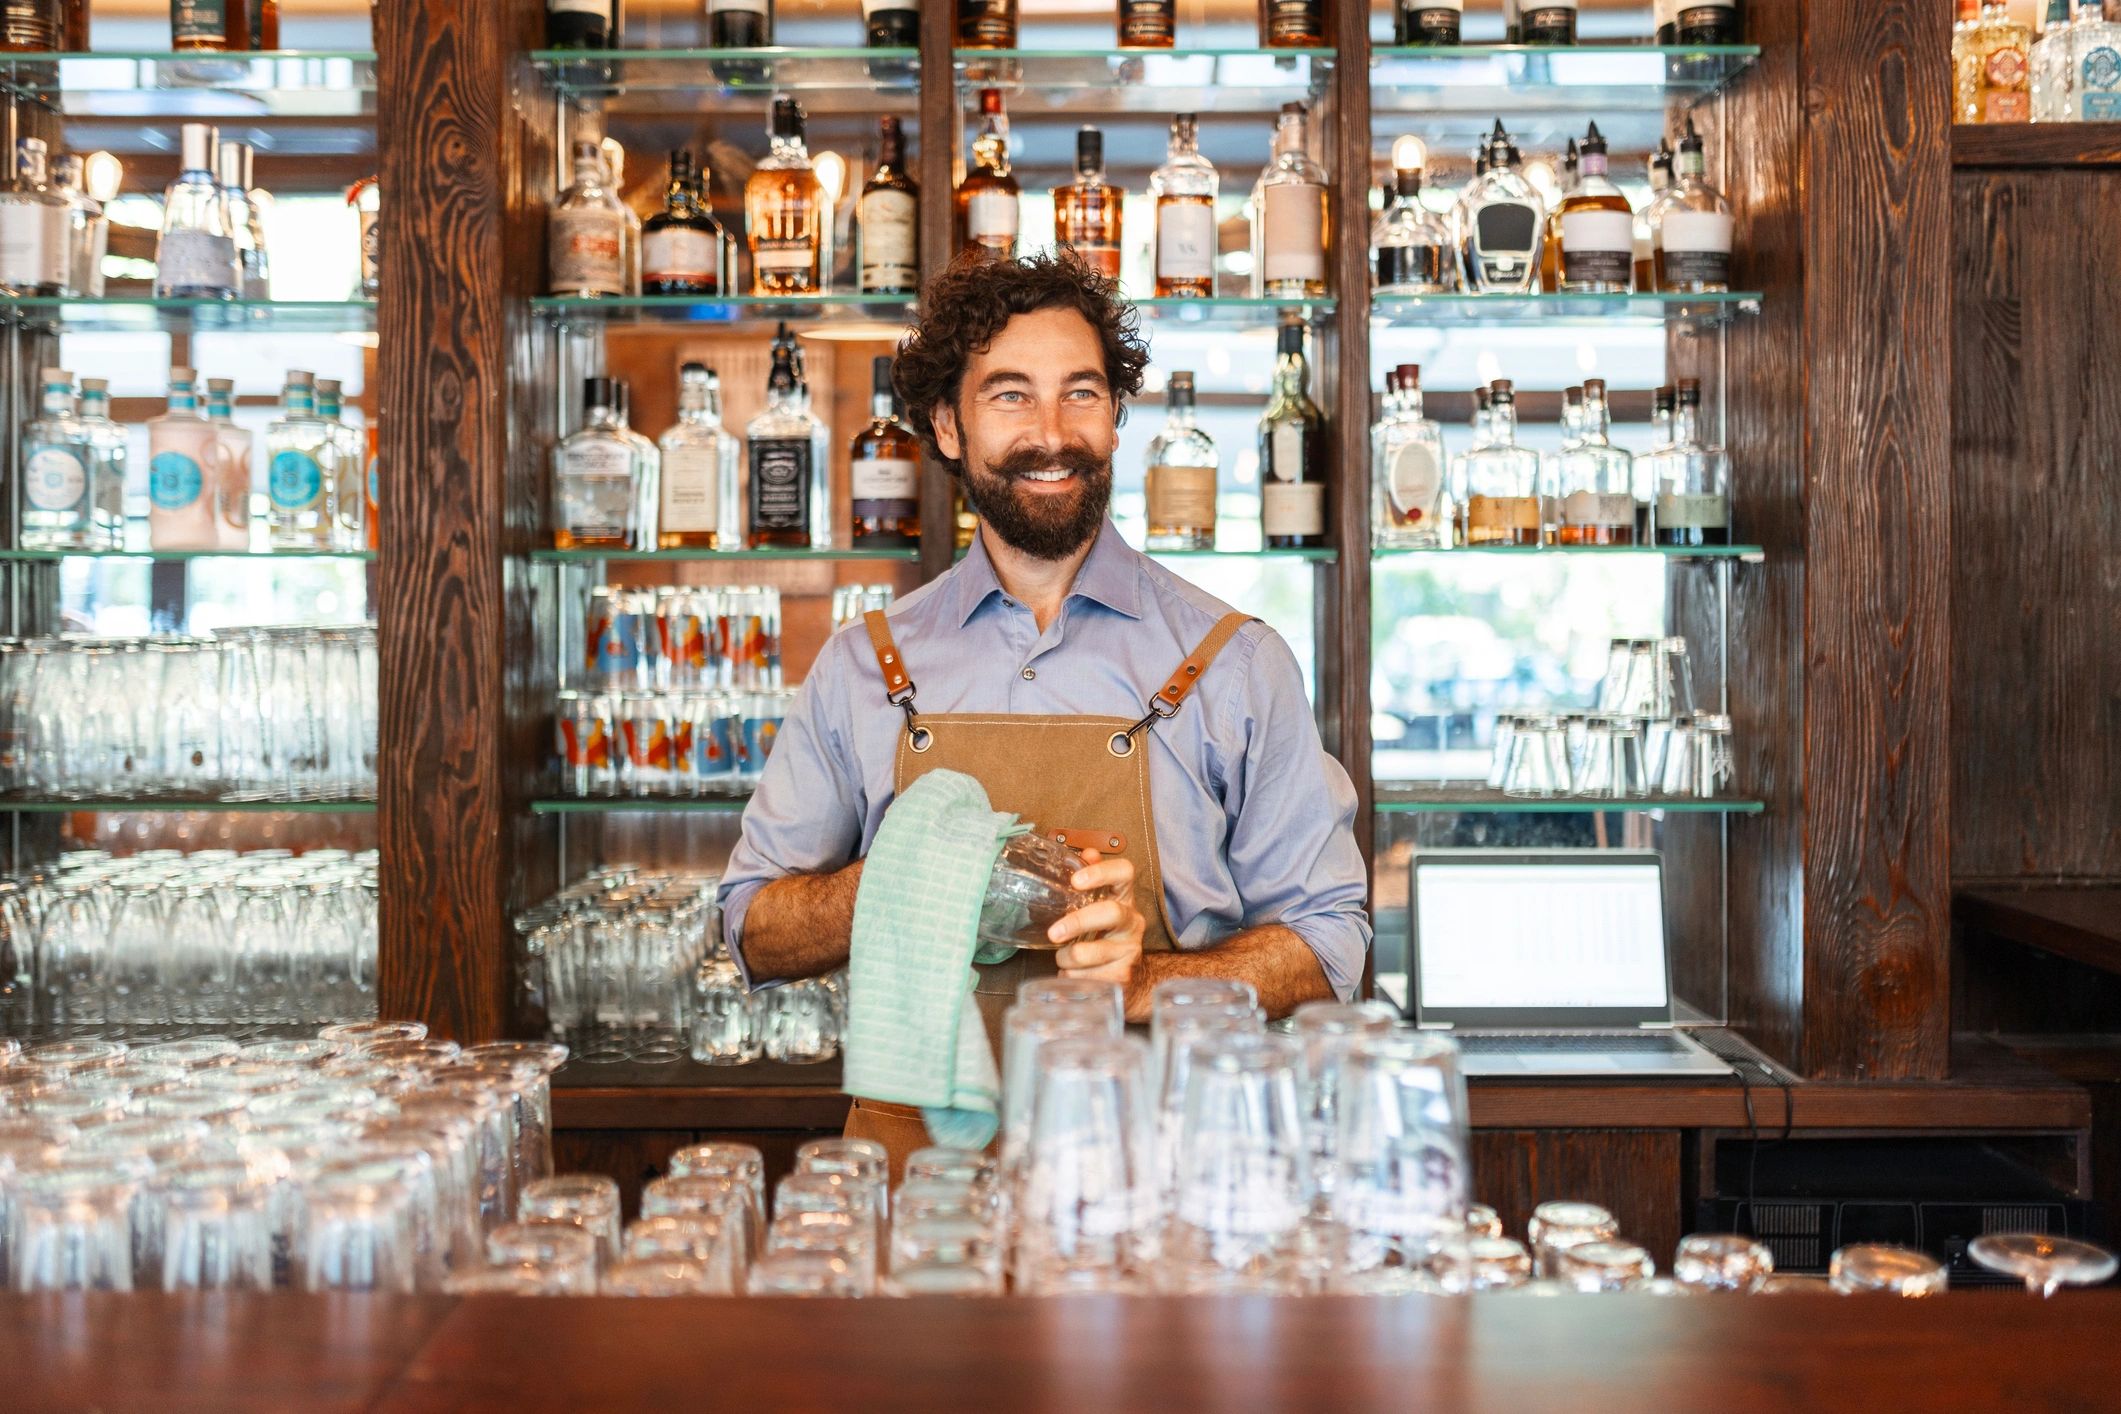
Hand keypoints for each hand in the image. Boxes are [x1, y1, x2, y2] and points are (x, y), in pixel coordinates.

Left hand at [1048, 848, 1144, 992]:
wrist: (1127, 977)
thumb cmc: (1104, 935)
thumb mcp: (1098, 906)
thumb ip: (1091, 879)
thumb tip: (1087, 852)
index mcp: (1124, 898)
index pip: (1124, 872)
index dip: (1101, 872)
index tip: (1075, 881)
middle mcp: (1133, 921)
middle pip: (1110, 912)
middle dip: (1077, 922)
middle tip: (1054, 933)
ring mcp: (1131, 950)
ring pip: (1092, 953)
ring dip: (1067, 958)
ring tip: (1062, 958)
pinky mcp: (1123, 976)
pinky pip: (1088, 977)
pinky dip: (1071, 977)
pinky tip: (1072, 975)